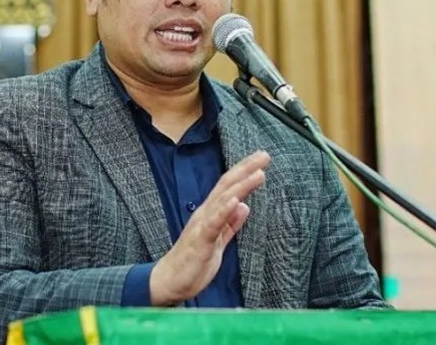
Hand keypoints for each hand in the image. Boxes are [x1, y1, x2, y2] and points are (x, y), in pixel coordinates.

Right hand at [149, 150, 270, 305]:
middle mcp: (206, 213)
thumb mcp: (219, 240)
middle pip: (227, 186)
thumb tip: (244, 205)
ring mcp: (202, 225)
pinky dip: (225, 210)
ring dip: (241, 185)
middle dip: (246, 169)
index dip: (245, 171)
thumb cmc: (194, 261)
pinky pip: (214, 223)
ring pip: (223, 200)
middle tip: (264, 155)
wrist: (171, 280)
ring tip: (257, 172)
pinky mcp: (201, 240)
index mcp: (211, 213)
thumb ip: (231, 223)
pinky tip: (236, 200)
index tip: (261, 159)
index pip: (229, 186)